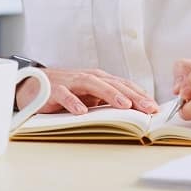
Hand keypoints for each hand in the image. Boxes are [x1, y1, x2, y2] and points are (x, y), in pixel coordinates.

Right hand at [15, 67, 158, 114]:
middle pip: (114, 84)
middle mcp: (87, 78)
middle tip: (149, 109)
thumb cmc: (66, 91)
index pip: (123, 85)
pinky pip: (64, 96)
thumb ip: (107, 101)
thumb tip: (133, 111)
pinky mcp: (53, 90)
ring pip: (93, 85)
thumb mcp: (89, 96)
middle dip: (133, 96)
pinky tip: (82, 111)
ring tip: (125, 106)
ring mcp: (71, 83)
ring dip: (110, 94)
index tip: (155, 108)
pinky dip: (73, 102)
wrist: (34, 85)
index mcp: (99, 79)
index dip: (140, 95)